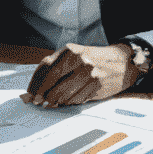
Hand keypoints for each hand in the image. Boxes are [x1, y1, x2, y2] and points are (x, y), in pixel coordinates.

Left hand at [22, 43, 137, 106]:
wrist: (122, 62)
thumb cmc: (94, 60)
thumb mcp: (75, 57)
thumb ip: (56, 68)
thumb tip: (35, 86)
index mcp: (70, 51)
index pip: (45, 67)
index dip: (35, 82)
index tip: (30, 93)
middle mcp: (78, 60)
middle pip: (52, 80)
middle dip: (42, 94)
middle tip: (38, 102)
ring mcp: (88, 73)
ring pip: (63, 93)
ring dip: (55, 101)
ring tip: (54, 102)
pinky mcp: (96, 85)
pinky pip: (76, 99)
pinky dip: (69, 102)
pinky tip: (69, 100)